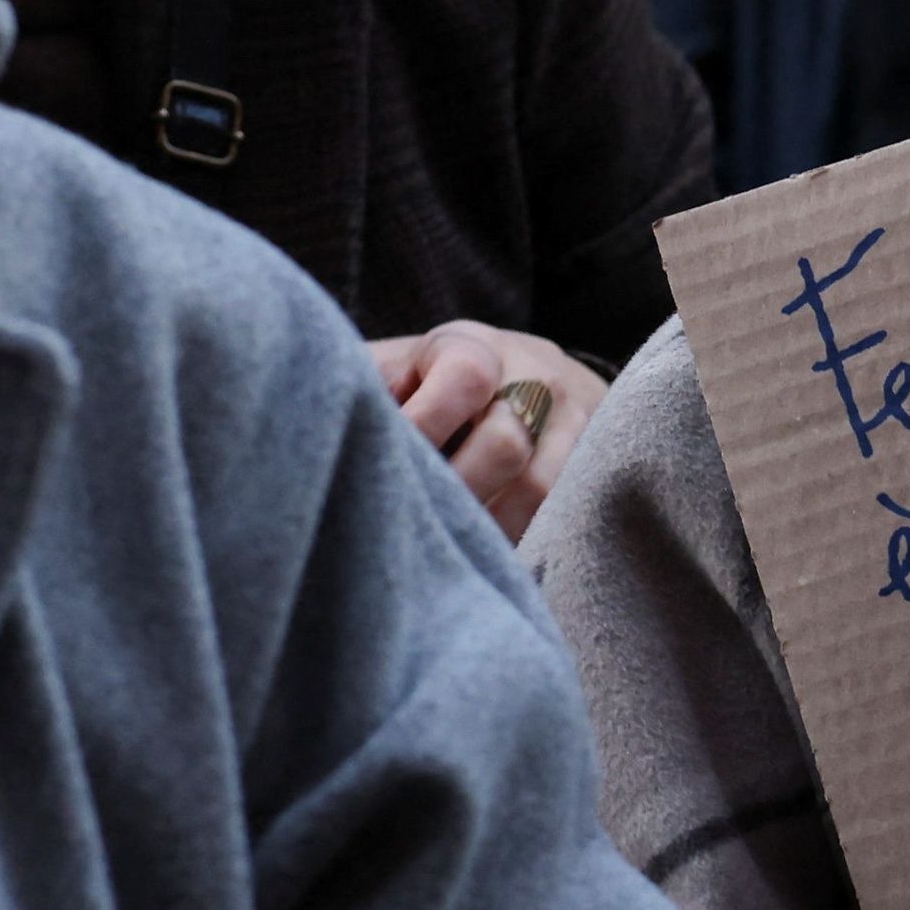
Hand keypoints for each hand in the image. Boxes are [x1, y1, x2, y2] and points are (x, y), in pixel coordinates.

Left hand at [370, 324, 605, 540]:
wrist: (532, 374)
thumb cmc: (434, 381)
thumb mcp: (398, 366)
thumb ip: (362, 391)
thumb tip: (319, 426)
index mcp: (475, 348)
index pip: (465, 380)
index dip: (425, 427)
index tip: (384, 471)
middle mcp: (535, 378)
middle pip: (506, 444)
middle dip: (456, 493)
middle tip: (413, 528)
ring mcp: (572, 423)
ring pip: (540, 488)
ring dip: (489, 529)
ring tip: (445, 555)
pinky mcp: (591, 465)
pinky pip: (562, 513)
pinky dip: (521, 542)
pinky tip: (482, 561)